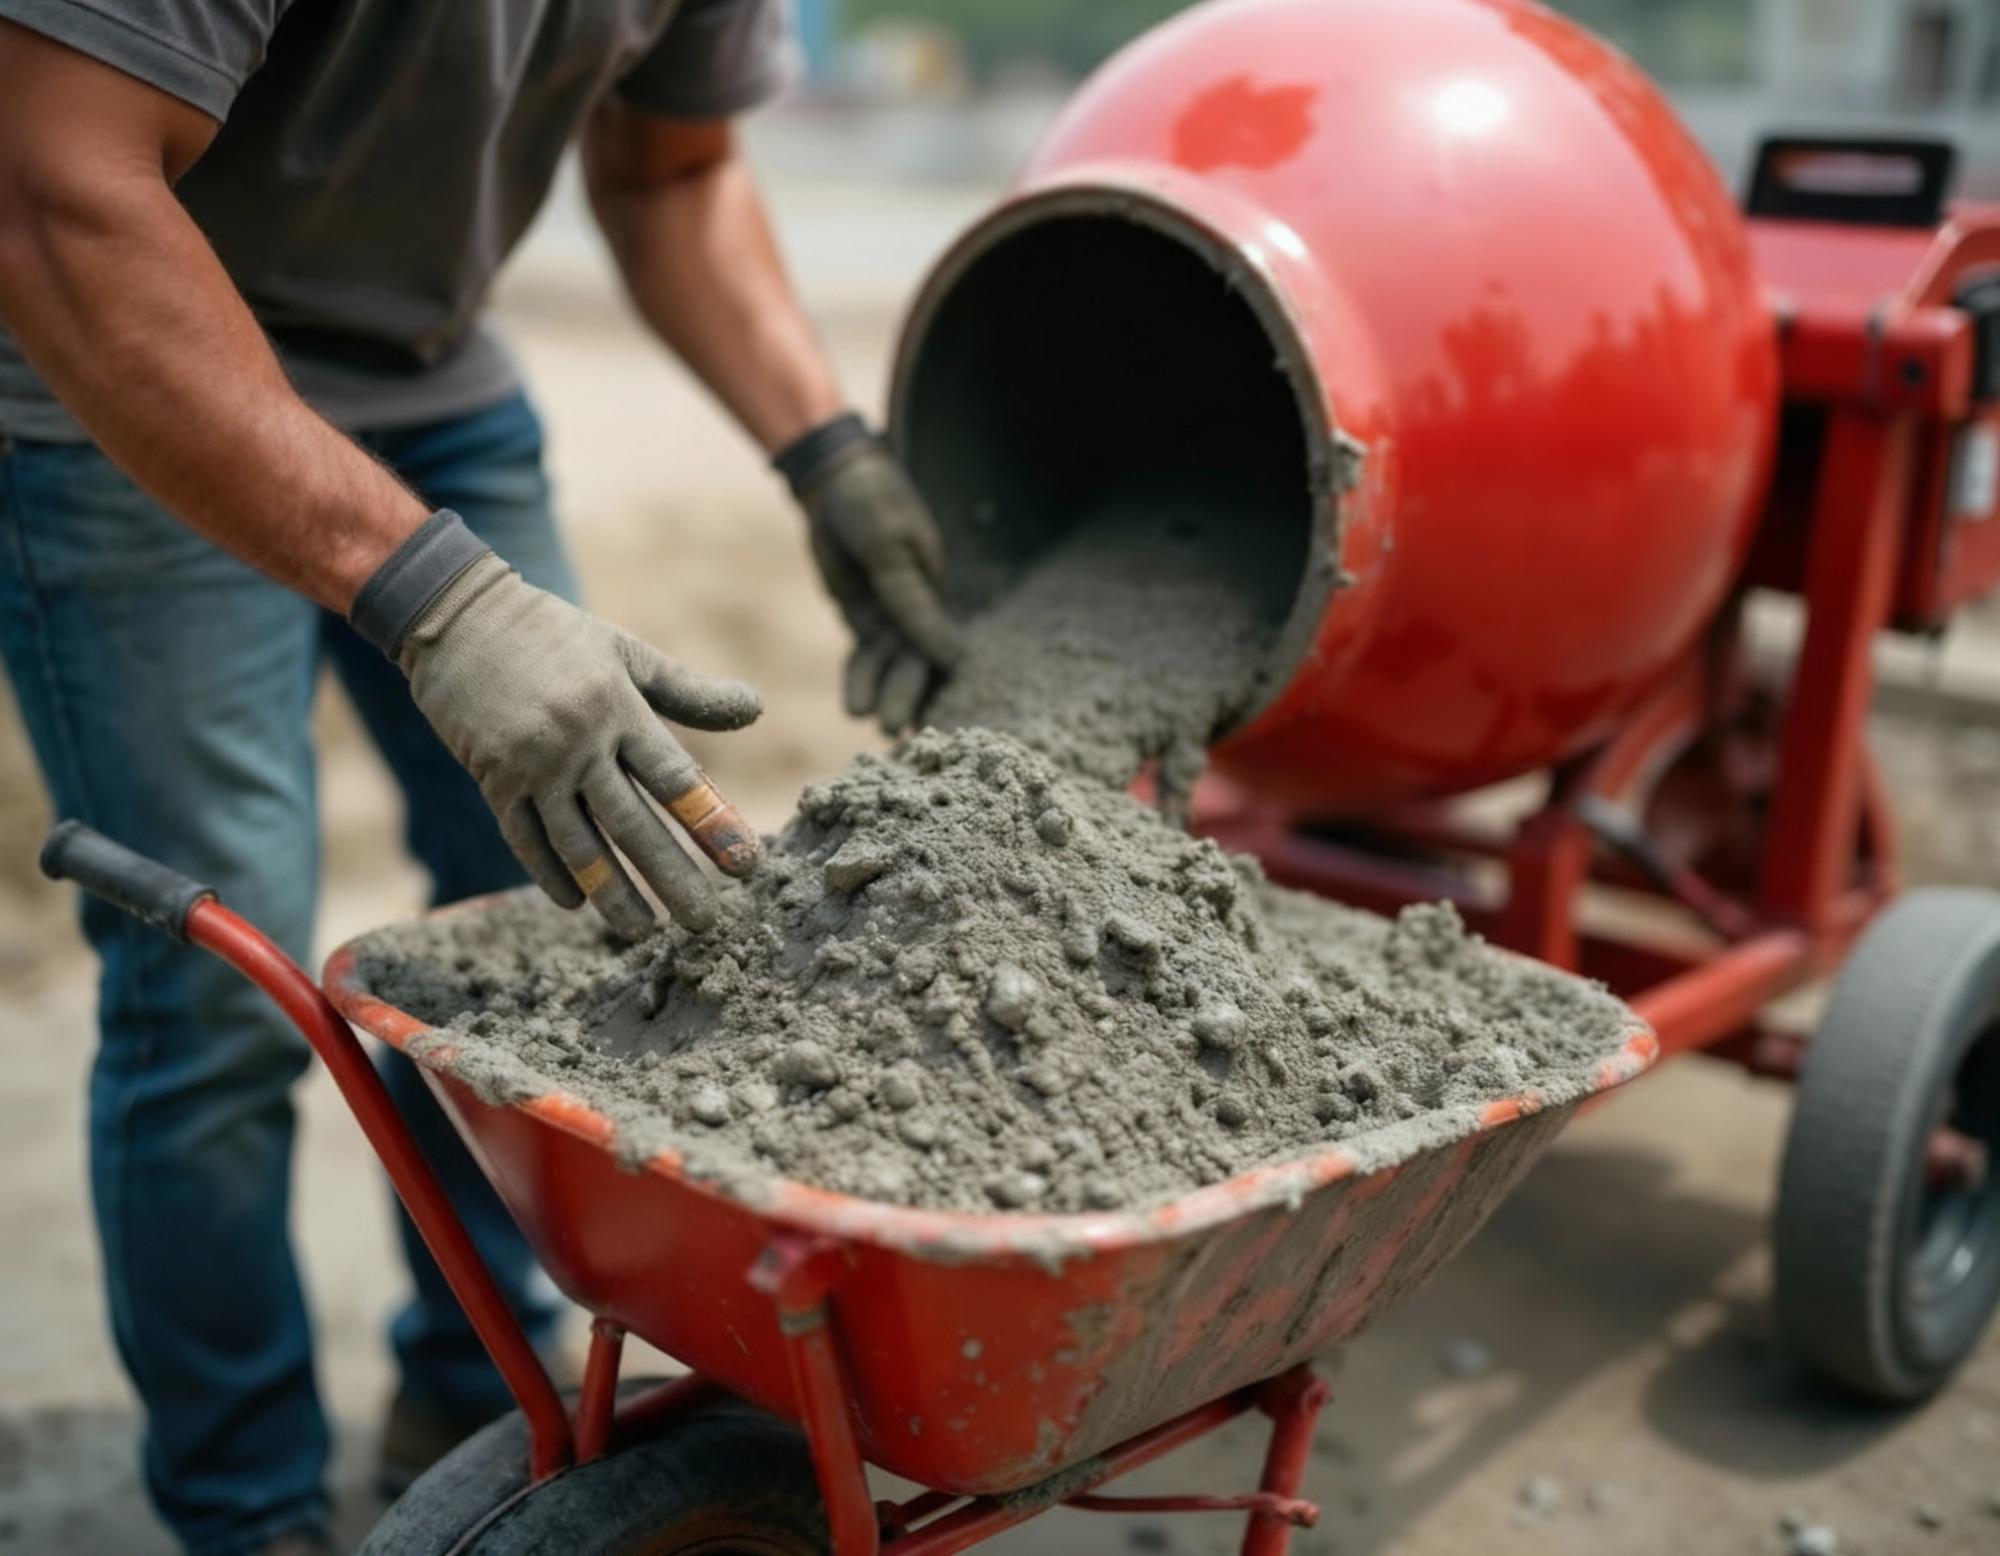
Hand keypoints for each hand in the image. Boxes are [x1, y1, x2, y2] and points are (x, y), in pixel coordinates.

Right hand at [396, 554, 761, 939]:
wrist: (459, 617)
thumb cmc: (556, 636)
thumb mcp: (627, 653)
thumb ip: (689, 692)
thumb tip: (758, 709)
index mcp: (619, 708)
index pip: (675, 777)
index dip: (712, 822)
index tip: (746, 864)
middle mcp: (578, 742)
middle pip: (632, 823)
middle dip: (672, 877)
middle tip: (706, 924)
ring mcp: (532, 765)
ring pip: (578, 843)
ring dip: (613, 893)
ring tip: (644, 931)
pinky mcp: (493, 780)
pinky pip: (525, 839)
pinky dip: (551, 874)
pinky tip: (576, 905)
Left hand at [779, 414, 962, 732]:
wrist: (834, 481)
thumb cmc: (873, 504)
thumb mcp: (890, 549)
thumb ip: (913, 604)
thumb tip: (956, 659)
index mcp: (936, 590)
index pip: (943, 646)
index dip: (942, 680)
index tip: (941, 714)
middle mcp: (918, 609)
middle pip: (916, 662)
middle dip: (906, 694)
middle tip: (894, 730)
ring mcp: (889, 614)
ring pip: (887, 664)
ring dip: (879, 691)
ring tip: (865, 719)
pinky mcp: (862, 616)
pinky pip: (863, 655)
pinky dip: (859, 678)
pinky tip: (854, 706)